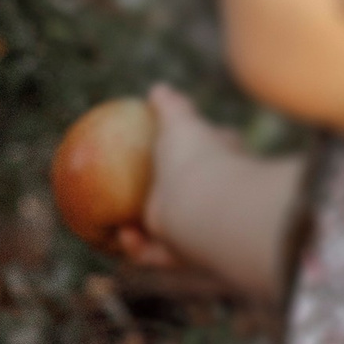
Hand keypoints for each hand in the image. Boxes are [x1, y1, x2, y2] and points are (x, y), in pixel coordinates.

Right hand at [118, 85, 250, 272]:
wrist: (206, 204)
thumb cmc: (195, 158)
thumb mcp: (180, 121)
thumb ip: (171, 106)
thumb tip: (157, 89)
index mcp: (222, 167)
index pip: (209, 157)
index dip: (190, 154)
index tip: (163, 151)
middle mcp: (215, 201)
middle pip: (187, 200)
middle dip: (162, 199)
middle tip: (132, 195)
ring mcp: (200, 230)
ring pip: (168, 235)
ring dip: (142, 233)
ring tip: (121, 226)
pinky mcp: (185, 254)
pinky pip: (155, 255)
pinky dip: (137, 248)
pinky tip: (124, 236)